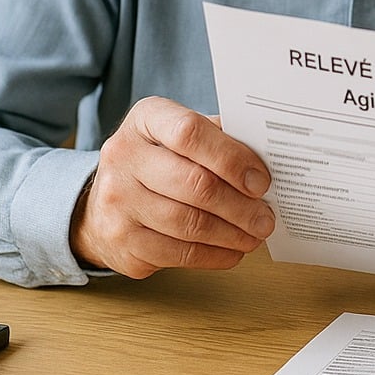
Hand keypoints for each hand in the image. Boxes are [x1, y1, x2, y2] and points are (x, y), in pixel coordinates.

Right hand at [69, 96, 274, 277]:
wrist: (103, 204)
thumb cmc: (160, 162)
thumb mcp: (181, 136)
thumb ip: (220, 139)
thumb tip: (271, 160)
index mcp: (146, 118)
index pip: (190, 132)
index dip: (232, 158)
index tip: (261, 181)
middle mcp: (123, 156)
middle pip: (195, 183)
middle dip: (241, 206)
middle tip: (266, 218)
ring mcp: (117, 201)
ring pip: (189, 223)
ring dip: (232, 234)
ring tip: (255, 235)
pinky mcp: (121, 241)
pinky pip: (179, 253)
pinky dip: (215, 255)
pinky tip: (233, 251)